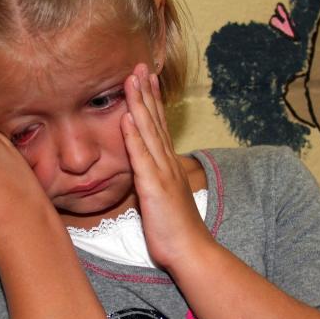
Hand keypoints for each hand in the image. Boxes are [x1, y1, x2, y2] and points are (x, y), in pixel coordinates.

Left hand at [120, 64, 212, 269]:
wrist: (192, 252)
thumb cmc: (176, 231)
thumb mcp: (163, 200)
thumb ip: (155, 182)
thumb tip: (146, 173)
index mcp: (168, 166)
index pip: (159, 127)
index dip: (152, 101)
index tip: (146, 78)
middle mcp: (167, 164)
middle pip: (155, 121)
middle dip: (146, 92)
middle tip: (139, 66)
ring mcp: (162, 173)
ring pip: (148, 132)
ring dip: (139, 104)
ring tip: (131, 80)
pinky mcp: (155, 188)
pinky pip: (142, 158)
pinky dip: (134, 136)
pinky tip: (127, 118)